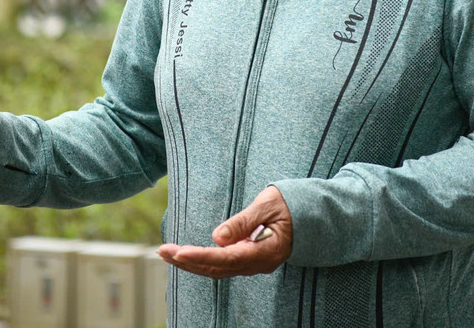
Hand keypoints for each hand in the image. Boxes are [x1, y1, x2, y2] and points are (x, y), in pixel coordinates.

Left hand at [158, 185, 292, 278]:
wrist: (311, 214)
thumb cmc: (290, 204)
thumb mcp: (268, 205)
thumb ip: (243, 221)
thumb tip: (217, 237)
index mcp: (267, 251)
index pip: (229, 258)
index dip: (202, 256)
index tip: (180, 252)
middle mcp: (258, 263)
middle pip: (218, 268)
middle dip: (188, 261)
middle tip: (162, 251)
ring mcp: (253, 263)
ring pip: (218, 269)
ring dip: (191, 262)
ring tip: (166, 252)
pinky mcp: (248, 258)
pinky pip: (223, 264)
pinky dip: (202, 260)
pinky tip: (185, 255)